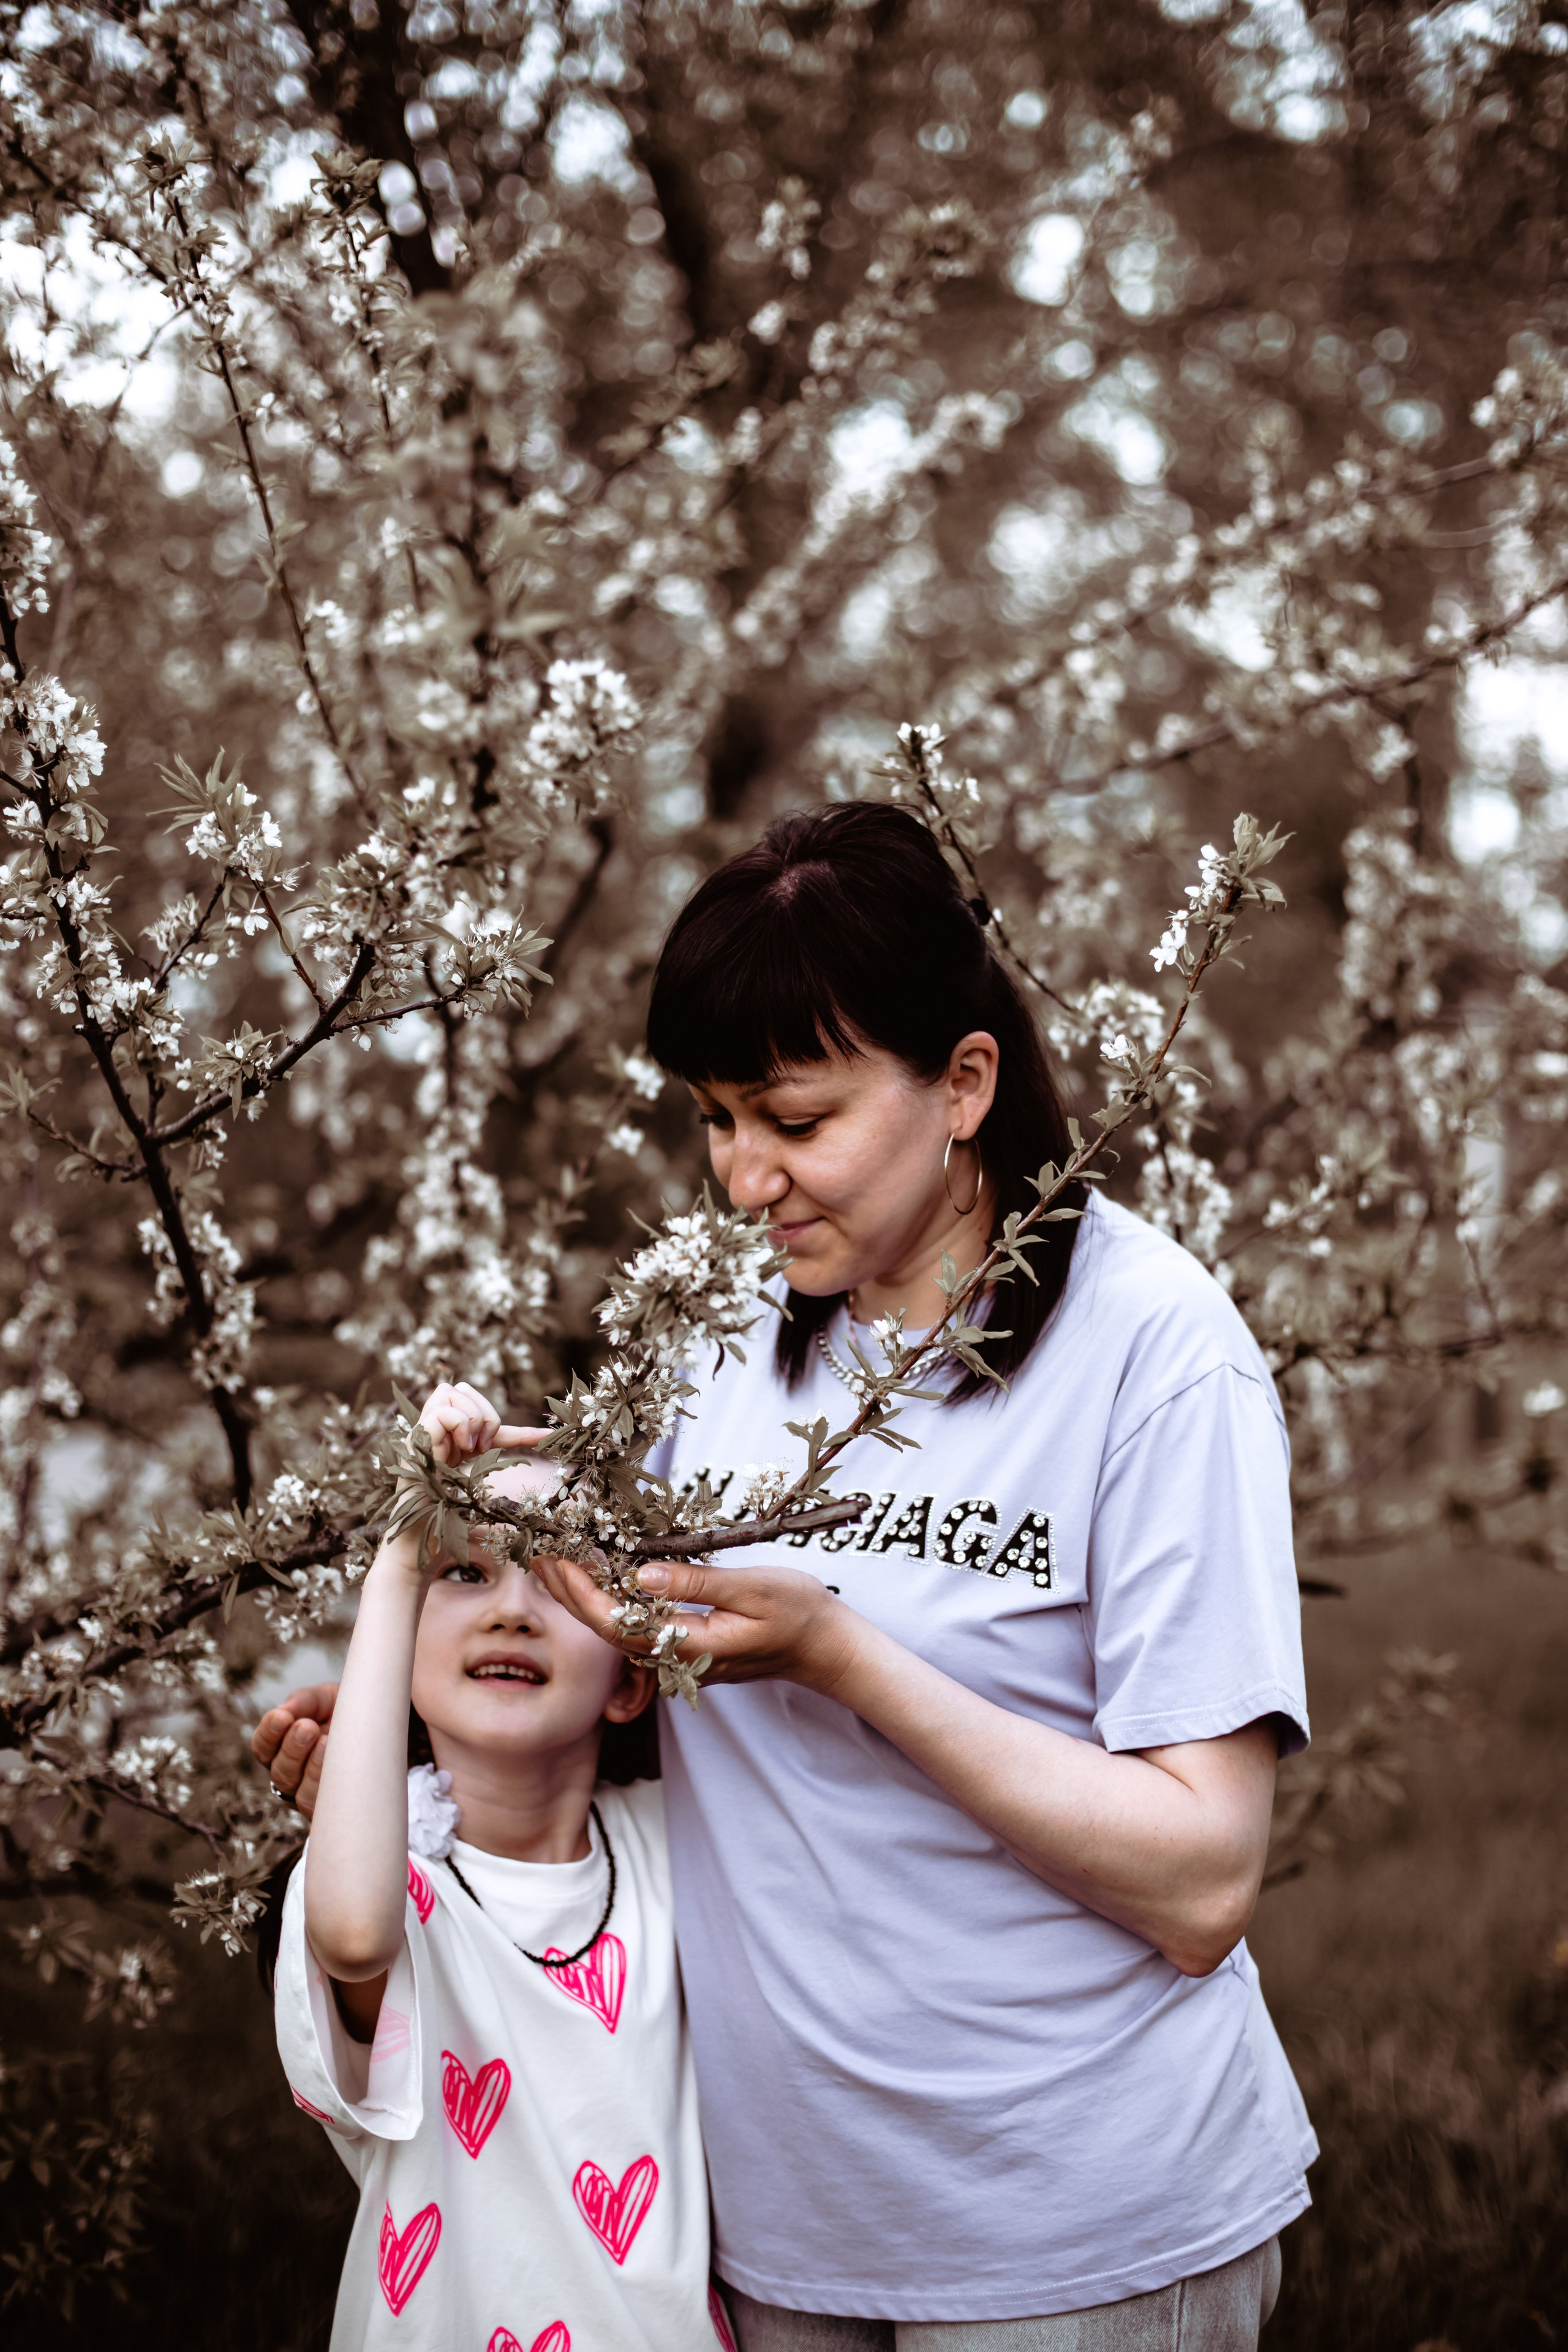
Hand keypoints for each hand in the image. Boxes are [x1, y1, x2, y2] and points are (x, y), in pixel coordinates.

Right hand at [252, 1681, 337, 1816]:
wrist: (382, 1726)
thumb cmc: (347, 1713)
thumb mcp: (325, 1700)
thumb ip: (303, 1702)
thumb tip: (284, 1711)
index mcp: (282, 1750)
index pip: (263, 1747)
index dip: (269, 1733)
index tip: (282, 1716)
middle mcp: (292, 1776)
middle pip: (279, 1770)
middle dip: (291, 1747)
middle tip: (307, 1726)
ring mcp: (310, 1795)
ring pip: (298, 1791)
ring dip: (309, 1766)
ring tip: (325, 1741)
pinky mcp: (332, 1808)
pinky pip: (320, 1803)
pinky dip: (325, 1782)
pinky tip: (336, 1762)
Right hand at [416, 1379, 542, 1467]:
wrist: (428, 1489)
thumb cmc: (451, 1467)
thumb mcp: (485, 1447)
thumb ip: (510, 1436)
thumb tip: (546, 1433)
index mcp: (456, 1407)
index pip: (487, 1410)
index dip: (520, 1428)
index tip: (547, 1436)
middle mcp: (441, 1403)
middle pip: (474, 1394)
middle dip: (485, 1421)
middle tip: (477, 1447)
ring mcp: (430, 1409)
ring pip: (463, 1396)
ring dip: (472, 1426)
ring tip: (464, 1446)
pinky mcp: (424, 1420)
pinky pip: (452, 1413)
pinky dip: (461, 1430)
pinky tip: (457, 1446)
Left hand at [526, 1552, 864, 1694]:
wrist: (825, 1648)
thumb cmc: (798, 1613)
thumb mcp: (753, 1587)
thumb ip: (696, 1584)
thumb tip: (643, 1574)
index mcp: (690, 1647)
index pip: (618, 1623)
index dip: (581, 1593)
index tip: (557, 1558)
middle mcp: (676, 1660)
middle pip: (607, 1629)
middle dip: (569, 1591)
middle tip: (539, 1551)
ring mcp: (679, 1658)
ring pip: (617, 1630)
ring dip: (585, 1596)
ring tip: (556, 1560)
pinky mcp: (684, 1648)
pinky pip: (636, 1626)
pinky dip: (610, 1600)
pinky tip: (598, 1575)